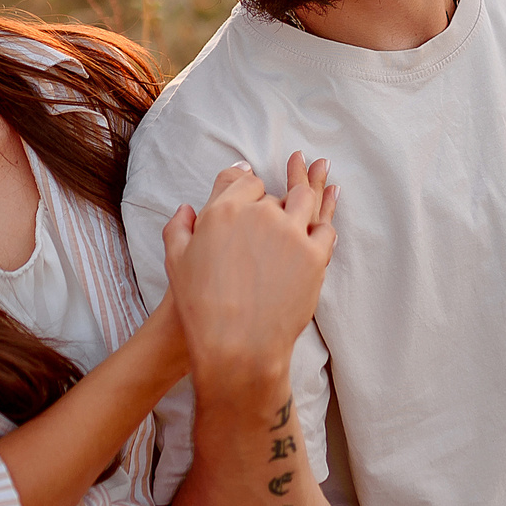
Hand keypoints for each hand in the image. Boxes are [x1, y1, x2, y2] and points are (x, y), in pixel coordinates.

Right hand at [161, 155, 336, 398]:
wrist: (236, 345)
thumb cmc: (200, 307)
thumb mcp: (176, 262)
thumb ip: (179, 228)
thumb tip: (187, 208)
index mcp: (223, 210)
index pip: (243, 182)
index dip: (248, 185)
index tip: (254, 186)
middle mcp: (259, 214)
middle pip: (276, 189)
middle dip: (288, 179)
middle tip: (301, 161)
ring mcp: (290, 232)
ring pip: (305, 201)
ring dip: (311, 191)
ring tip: (321, 174)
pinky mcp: (313, 255)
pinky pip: (325, 229)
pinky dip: (326, 220)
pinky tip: (329, 210)